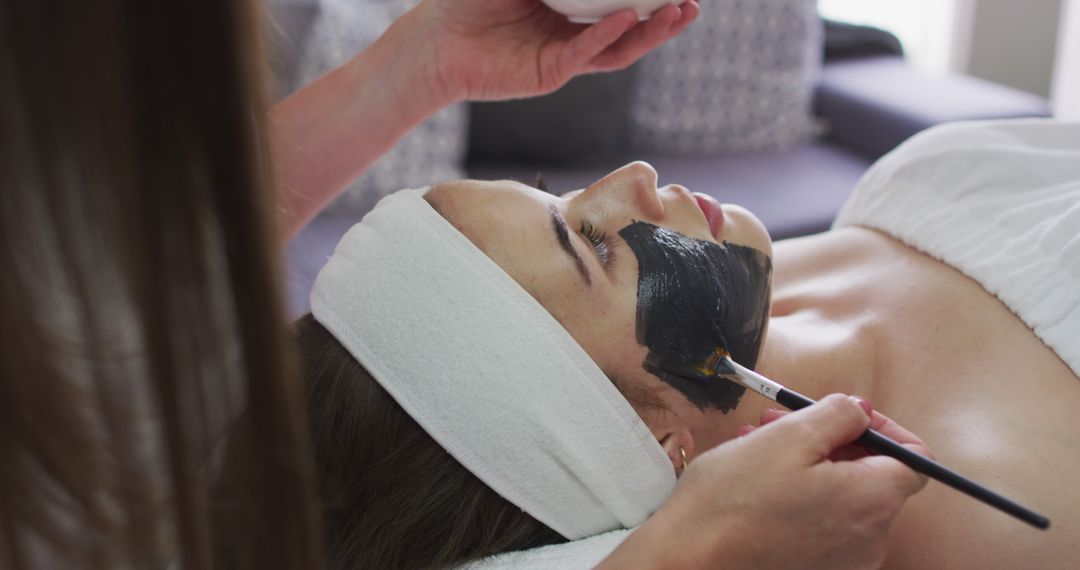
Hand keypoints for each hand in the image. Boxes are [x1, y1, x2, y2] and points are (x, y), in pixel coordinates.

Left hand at [411, 0, 699, 100]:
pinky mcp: (550, 74)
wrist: (435, 41)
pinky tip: (628, 17)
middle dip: (667, 13)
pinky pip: (586, 54)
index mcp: (569, 5)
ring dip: (652, 30)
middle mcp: (573, 32)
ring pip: (620, 46)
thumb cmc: (469, 0)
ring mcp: (565, 56)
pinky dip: (608, 35)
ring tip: (681, 11)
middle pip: (632, 25)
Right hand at [599, 394, 929, 569]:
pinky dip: (800, 496)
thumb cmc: (734, 500)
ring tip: (757, 447)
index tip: (845, 416)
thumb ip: (837, 415)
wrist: (689, 561)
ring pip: (841, 496)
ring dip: (808, 464)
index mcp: (874, 499)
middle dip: (831, 440)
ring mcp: (846, 560)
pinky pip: (823, 523)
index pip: (913, 456)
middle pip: (872, 475)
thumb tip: (861, 411)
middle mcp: (872, 538)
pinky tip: (758, 481)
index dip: (882, 427)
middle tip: (783, 422)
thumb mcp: (788, 436)